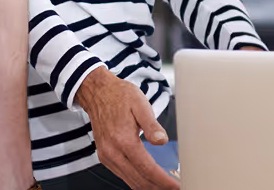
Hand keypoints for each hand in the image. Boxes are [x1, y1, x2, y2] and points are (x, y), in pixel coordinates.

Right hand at [74, 67, 179, 189]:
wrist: (98, 92)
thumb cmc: (119, 95)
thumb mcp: (140, 104)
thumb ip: (152, 125)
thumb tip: (162, 141)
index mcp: (123, 140)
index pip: (147, 168)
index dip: (163, 180)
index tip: (176, 186)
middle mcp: (112, 152)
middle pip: (139, 179)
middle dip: (158, 187)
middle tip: (174, 188)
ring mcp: (107, 156)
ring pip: (130, 180)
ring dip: (148, 186)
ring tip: (165, 185)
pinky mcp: (105, 156)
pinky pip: (122, 175)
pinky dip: (137, 180)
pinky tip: (149, 179)